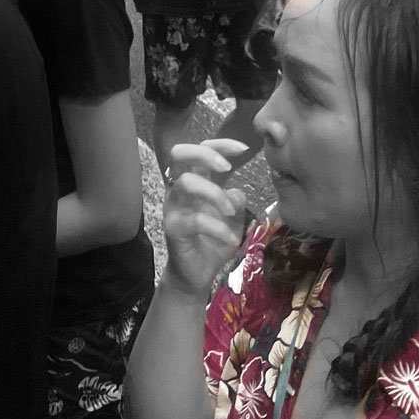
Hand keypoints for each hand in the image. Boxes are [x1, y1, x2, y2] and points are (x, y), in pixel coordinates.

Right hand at [162, 139, 249, 297]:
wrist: (196, 274)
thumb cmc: (212, 242)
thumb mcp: (233, 219)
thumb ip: (236, 200)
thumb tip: (236, 190)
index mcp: (195, 182)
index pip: (200, 150)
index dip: (220, 144)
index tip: (245, 149)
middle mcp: (179, 190)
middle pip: (179, 154)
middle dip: (204, 154)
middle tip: (226, 168)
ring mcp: (174, 208)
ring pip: (186, 183)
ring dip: (215, 193)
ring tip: (231, 212)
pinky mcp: (173, 229)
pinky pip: (194, 220)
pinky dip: (218, 228)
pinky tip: (230, 240)